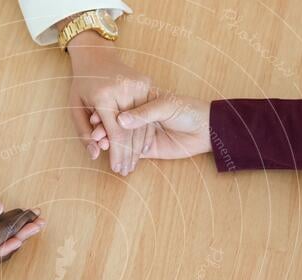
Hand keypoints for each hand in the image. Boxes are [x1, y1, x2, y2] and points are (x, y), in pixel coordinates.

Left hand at [66, 31, 152, 175]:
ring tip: (133, 164)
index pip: (116, 132)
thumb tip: (95, 155)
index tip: (117, 169)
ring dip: (138, 147)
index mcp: (104, 95)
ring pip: (142, 123)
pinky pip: (148, 113)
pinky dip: (146, 132)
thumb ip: (83, 133)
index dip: (118, 153)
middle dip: (128, 154)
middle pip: (131, 130)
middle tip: (126, 171)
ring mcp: (138, 84)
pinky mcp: (147, 83)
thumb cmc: (82, 84)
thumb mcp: (76, 108)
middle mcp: (124, 88)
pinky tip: (144, 148)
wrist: (96, 55)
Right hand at [89, 94, 211, 159]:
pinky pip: (131, 152)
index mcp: (143, 102)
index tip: (94, 118)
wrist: (207, 130)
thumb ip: (144, 113)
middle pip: (118, 125)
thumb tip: (121, 120)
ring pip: (122, 139)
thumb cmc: (189, 111)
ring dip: (110, 143)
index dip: (107, 114)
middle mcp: (141, 118)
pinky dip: (120, 155)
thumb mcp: (166, 106)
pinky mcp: (148, 149)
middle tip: (94, 136)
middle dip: (105, 130)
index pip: (120, 108)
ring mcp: (143, 134)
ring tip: (100, 147)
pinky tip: (110, 156)